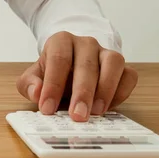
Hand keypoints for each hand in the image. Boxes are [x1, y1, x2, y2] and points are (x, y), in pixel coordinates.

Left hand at [16, 31, 137, 121]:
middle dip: (82, 92)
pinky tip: (109, 107)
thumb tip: (36, 93)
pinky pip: (129, 76)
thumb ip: (29, 84)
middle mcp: (86, 43)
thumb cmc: (53, 73)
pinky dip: (121, 92)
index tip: (47, 108)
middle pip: (86, 63)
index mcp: (61, 41)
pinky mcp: (123, 67)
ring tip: (96, 112)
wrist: (71, 67)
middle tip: (77, 116)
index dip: (52, 85)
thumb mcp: (34, 77)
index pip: (58, 59)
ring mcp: (107, 53)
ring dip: (106, 90)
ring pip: (113, 63)